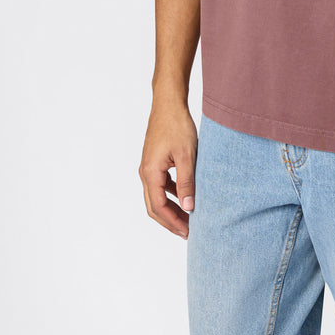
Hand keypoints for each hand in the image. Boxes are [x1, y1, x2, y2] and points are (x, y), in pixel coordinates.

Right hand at [139, 99, 197, 238]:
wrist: (168, 103)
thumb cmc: (177, 125)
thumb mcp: (187, 155)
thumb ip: (187, 182)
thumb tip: (189, 207)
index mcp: (150, 172)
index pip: (158, 207)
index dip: (173, 222)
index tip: (188, 232)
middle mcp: (145, 172)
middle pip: (154, 206)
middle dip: (170, 221)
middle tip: (188, 232)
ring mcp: (148, 167)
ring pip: (157, 197)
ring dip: (171, 209)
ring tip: (189, 218)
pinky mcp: (154, 162)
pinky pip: (161, 185)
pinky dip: (171, 195)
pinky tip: (186, 197)